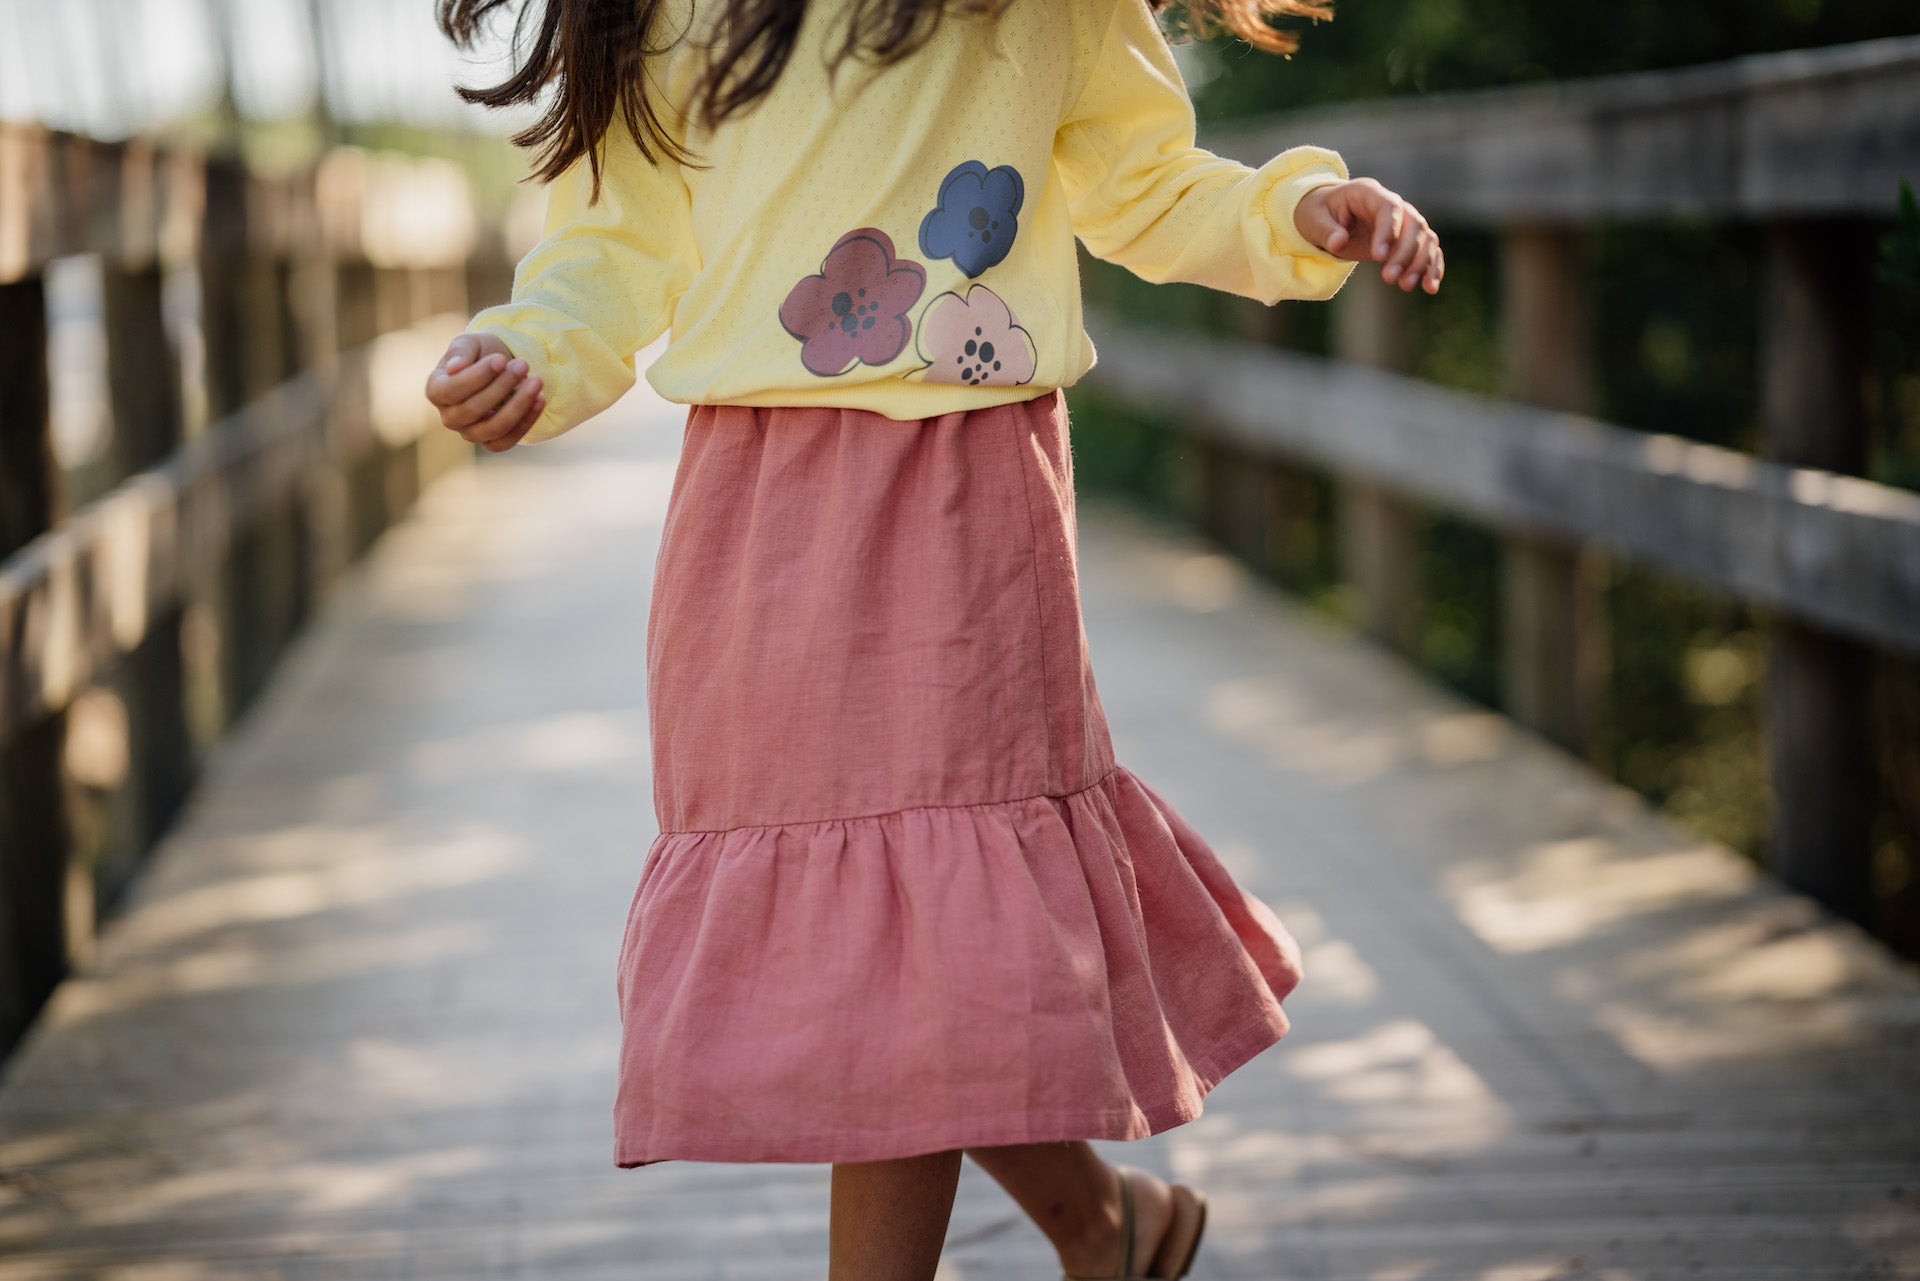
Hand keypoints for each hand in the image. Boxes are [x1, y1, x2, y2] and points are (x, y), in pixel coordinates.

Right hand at [425, 332, 547, 451]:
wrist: (500, 366)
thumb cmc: (480, 353)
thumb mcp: (470, 343)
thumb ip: (460, 352)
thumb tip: (453, 368)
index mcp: (436, 390)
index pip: (452, 390)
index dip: (478, 376)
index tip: (501, 359)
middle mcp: (449, 416)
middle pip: (473, 409)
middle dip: (502, 386)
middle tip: (523, 364)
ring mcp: (470, 433)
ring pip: (493, 428)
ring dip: (518, 405)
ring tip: (536, 381)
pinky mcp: (491, 442)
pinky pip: (508, 441)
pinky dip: (527, 421)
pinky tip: (540, 399)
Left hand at [1294, 178, 1443, 294]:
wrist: (1325, 216)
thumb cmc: (1318, 215)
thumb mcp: (1313, 220)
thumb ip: (1326, 231)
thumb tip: (1339, 243)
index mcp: (1368, 192)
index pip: (1389, 207)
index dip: (1388, 231)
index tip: (1379, 257)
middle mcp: (1392, 203)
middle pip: (1413, 224)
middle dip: (1405, 253)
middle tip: (1389, 279)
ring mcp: (1402, 220)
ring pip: (1425, 238)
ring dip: (1421, 262)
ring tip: (1406, 285)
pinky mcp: (1406, 238)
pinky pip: (1427, 249)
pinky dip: (1432, 267)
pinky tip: (1430, 287)